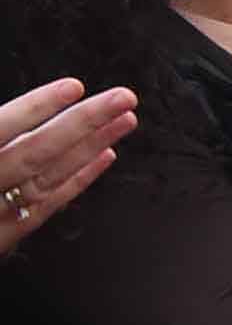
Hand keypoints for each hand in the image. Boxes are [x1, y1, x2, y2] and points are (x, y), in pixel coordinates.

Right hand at [0, 78, 134, 258]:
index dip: (33, 108)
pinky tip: (105, 157)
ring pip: (46, 178)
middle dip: (81, 123)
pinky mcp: (2, 237)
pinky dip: (77, 180)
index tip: (73, 87)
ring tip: (126, 120)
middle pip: (32, 152)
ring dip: (90, 147)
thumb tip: (11, 119)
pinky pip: (45, 206)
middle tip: (123, 98)